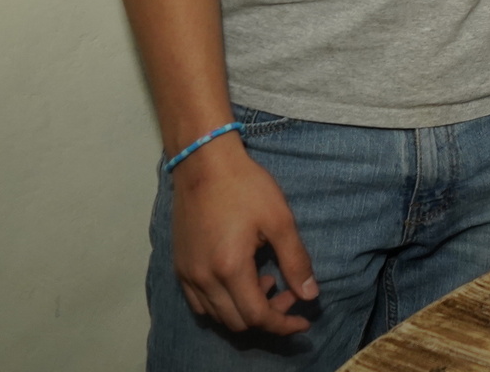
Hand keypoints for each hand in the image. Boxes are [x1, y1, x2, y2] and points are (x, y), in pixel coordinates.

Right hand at [170, 135, 318, 335]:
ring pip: (217, 315)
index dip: (283, 324)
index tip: (304, 321)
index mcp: (229, 268)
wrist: (204, 164)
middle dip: (268, 316)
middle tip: (288, 293)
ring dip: (244, 310)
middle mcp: (203, 278)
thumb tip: (310, 295)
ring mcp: (187, 274)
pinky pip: (200, 302)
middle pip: (237, 322)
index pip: (257, 316)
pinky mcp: (180, 266)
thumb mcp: (280, 220)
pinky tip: (241, 279)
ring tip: (266, 280)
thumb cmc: (246, 187)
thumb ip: (295, 260)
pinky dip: (223, 303)